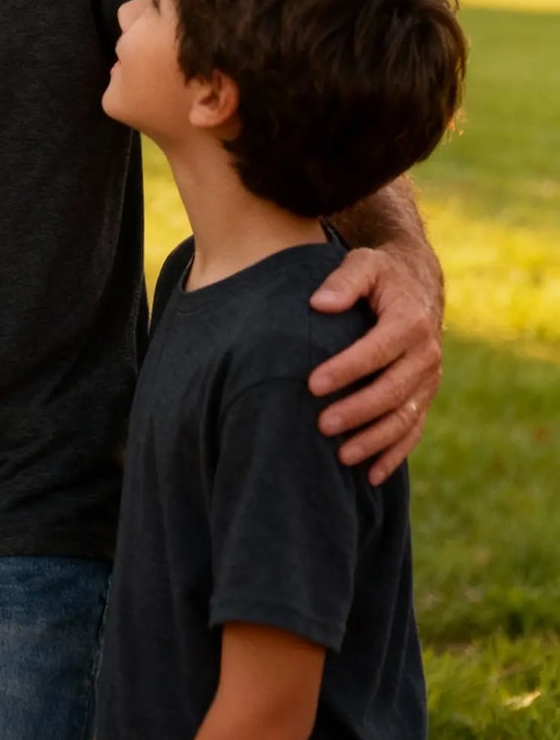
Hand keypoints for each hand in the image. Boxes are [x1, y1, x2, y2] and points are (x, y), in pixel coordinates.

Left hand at [308, 244, 442, 485]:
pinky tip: (370, 475)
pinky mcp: (425, 394)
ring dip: (374, 439)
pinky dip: (394, 454)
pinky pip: (413, 429)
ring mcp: (428, 378)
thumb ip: (344, 280)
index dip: (346, 369)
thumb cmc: (381, 274)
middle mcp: (426, 354)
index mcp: (409, 322)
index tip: (312, 384)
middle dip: (357, 411)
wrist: (418, 284)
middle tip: (321, 425)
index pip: (376, 351)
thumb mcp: (363, 264)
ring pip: (404, 417)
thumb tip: (319, 303)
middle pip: (392, 391)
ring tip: (340, 457)